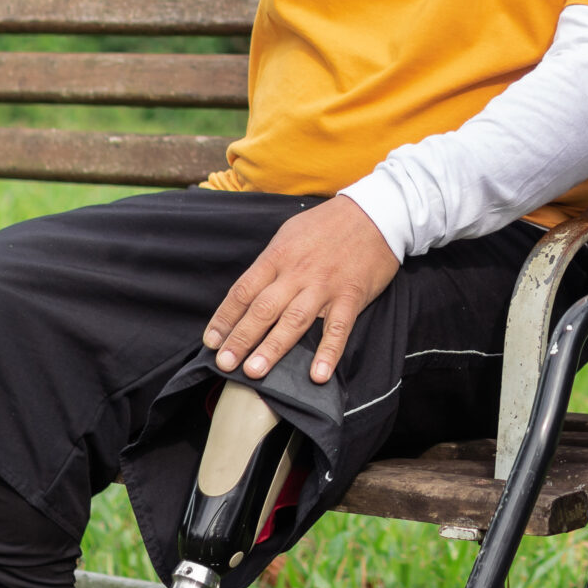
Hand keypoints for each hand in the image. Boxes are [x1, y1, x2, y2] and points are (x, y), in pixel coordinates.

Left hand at [204, 196, 402, 382]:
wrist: (375, 213)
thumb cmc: (328, 224)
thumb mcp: (289, 234)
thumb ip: (271, 263)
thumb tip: (249, 293)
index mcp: (278, 257)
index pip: (243, 291)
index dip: (224, 318)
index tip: (211, 341)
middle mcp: (297, 273)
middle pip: (263, 309)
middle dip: (241, 338)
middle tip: (225, 364)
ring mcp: (324, 286)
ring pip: (294, 320)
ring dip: (273, 348)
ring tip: (255, 372)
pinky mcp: (351, 296)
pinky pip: (338, 328)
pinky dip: (328, 352)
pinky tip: (317, 375)